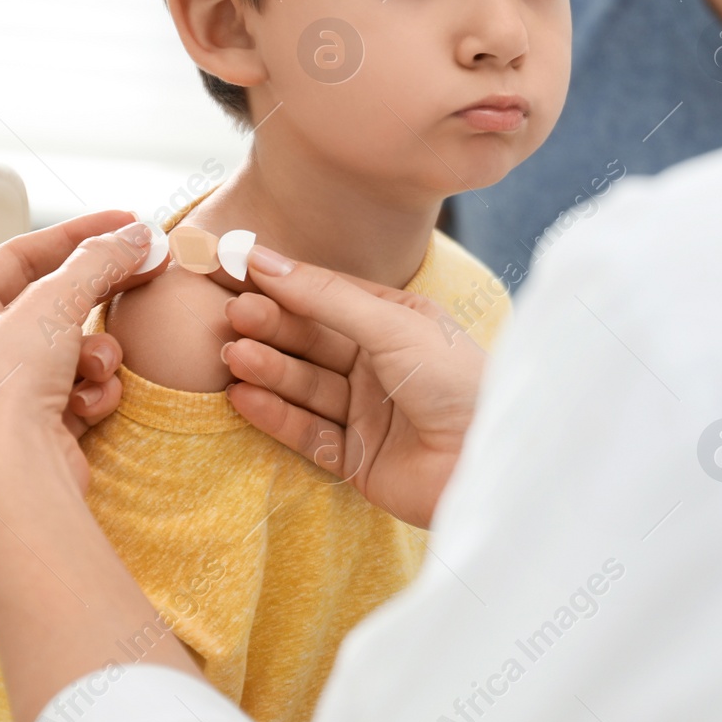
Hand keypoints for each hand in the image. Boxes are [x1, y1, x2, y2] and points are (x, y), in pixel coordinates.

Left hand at [0, 211, 156, 496]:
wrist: (13, 479)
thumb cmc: (6, 389)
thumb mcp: (54, 303)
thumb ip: (99, 260)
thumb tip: (139, 234)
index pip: (23, 253)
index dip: (78, 233)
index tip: (128, 222)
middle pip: (55, 299)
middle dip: (101, 291)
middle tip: (151, 267)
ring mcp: (8, 390)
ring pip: (76, 345)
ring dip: (98, 353)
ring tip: (95, 367)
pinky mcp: (39, 424)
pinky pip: (83, 386)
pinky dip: (95, 391)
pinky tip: (87, 406)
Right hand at [220, 247, 486, 528]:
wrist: (488, 461)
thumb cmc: (456, 380)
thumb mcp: (394, 325)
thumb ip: (327, 297)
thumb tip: (264, 260)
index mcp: (398, 322)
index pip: (329, 296)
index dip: (283, 283)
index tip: (235, 266)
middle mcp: (380, 364)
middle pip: (312, 341)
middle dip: (273, 327)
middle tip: (234, 315)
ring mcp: (367, 412)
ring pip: (305, 385)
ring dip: (270, 370)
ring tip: (236, 356)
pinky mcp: (356, 459)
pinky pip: (306, 432)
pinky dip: (275, 415)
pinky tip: (244, 397)